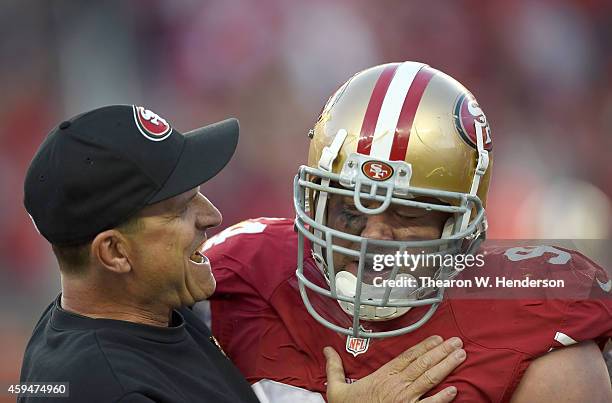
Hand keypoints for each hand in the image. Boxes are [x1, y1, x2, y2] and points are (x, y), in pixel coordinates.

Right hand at [324, 335, 465, 402]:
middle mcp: (397, 385)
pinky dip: (442, 398)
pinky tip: (454, 389)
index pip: (407, 357)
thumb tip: (327, 349)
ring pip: (430, 379)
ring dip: (447, 367)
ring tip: (460, 356)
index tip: (437, 338)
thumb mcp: (336, 389)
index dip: (424, 346)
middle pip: (423, 364)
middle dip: (442, 352)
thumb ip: (334, 368)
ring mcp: (406, 400)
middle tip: (457, 342)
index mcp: (383, 376)